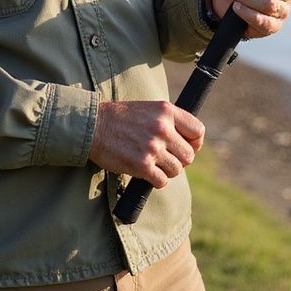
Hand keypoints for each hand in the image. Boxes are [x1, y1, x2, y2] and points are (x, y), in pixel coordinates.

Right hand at [88, 100, 204, 187]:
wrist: (92, 125)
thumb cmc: (119, 117)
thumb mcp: (148, 108)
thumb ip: (168, 120)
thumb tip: (188, 141)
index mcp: (166, 110)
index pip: (198, 131)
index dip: (195, 142)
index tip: (187, 146)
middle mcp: (162, 128)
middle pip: (189, 155)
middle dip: (179, 160)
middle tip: (165, 158)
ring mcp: (153, 147)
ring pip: (177, 170)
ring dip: (166, 171)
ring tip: (153, 164)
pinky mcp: (142, 165)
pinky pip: (162, 181)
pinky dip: (156, 180)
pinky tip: (146, 172)